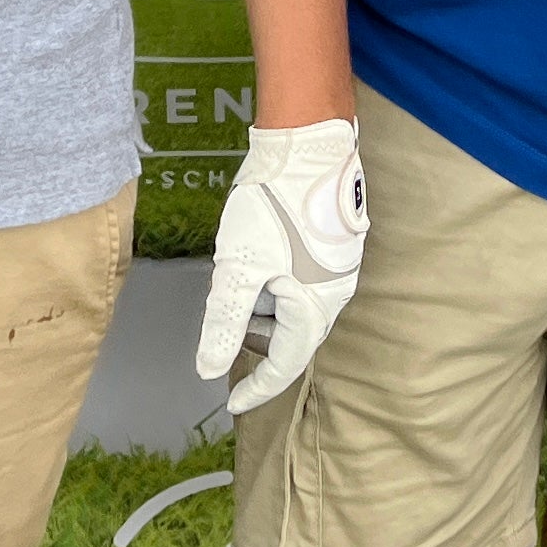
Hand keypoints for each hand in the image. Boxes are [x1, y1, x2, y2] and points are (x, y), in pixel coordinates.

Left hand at [200, 117, 366, 414]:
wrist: (308, 143)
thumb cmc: (273, 204)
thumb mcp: (238, 269)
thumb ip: (224, 324)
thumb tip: (208, 369)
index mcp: (315, 307)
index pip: (285, 365)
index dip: (257, 388)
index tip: (232, 403)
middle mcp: (335, 293)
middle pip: (295, 338)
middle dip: (260, 345)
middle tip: (229, 336)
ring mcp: (339, 267)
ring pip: (299, 309)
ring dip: (268, 313)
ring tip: (239, 292)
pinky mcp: (335, 243)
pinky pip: (305, 284)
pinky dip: (278, 289)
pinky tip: (259, 264)